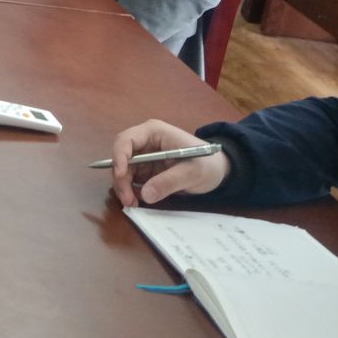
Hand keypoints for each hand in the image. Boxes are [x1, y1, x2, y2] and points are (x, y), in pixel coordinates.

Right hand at [107, 119, 230, 206]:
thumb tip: (145, 194)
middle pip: (121, 157)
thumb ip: (169, 182)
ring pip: (123, 171)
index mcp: (154, 133)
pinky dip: (130, 191)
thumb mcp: (192, 173)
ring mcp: (144, 156)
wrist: (218, 172)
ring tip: (133, 204)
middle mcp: (144, 142)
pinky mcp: (146, 170)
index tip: (120, 175)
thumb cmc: (207, 164)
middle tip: (127, 200)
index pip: (126, 140)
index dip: (119, 156)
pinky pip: (131, 180)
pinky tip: (137, 201)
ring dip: (124, 187)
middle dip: (121, 178)